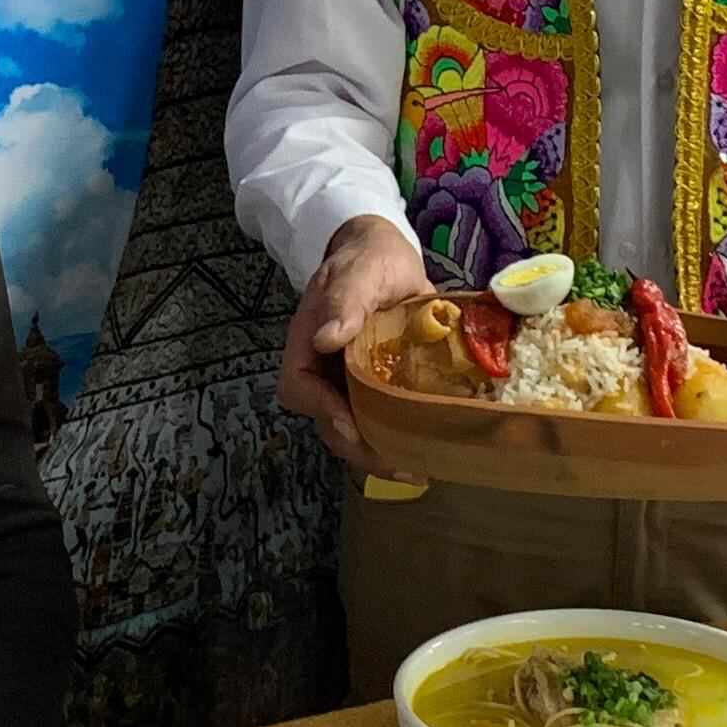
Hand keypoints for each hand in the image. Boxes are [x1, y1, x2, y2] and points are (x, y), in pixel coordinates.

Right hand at [278, 216, 432, 471]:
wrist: (387, 257)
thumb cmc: (369, 258)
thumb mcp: (360, 272)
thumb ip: (344, 300)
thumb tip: (326, 340)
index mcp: (308, 342)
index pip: (298, 387)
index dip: (321, 411)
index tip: (352, 424)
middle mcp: (324, 370)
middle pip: (326, 420)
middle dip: (357, 447)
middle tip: (397, 464)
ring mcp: (350, 382)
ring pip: (353, 428)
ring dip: (379, 452)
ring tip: (417, 469)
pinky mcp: (377, 387)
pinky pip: (380, 419)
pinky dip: (399, 438)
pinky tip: (428, 451)